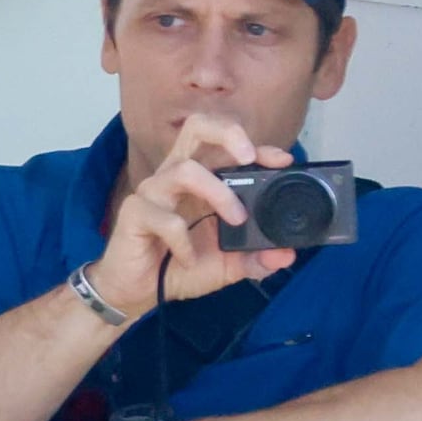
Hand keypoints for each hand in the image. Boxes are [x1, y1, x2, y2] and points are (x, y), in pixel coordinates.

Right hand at [84, 114, 300, 318]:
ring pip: (185, 170)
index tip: (282, 160)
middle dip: (227, 134)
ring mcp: (153, 193)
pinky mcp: (134, 214)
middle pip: (196, 128)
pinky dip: (185, 242)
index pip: (223, 144)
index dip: (253, 144)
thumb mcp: (228, 265)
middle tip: (248, 157)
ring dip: (218, 193)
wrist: (136, 292)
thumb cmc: (179, 267)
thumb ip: (256, 258)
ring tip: (236, 221)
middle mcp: (175, 177)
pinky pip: (165, 219)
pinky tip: (190, 260)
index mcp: (200, 180)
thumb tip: (287, 254)